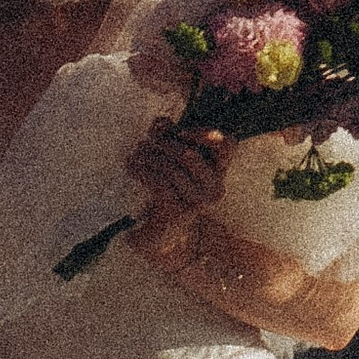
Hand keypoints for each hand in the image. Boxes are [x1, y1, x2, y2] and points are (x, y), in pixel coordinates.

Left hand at [126, 117, 229, 267]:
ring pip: (172, 169)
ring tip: (136, 153)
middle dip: (164, 143)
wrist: (161, 236)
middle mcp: (214, 187)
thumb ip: (169, 138)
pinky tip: (131, 166)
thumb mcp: (172, 163)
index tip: (181, 130)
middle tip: (146, 141)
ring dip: (149, 157)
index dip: (207, 134)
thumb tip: (161, 122)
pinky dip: (142, 171)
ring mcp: (198, 202)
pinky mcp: (178, 212)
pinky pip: (160, 184)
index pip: (228, 146)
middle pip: (190, 155)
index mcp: (219, 172)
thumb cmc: (169, 193)